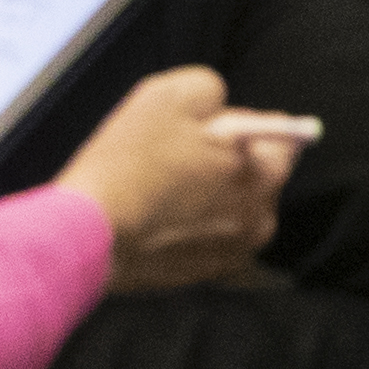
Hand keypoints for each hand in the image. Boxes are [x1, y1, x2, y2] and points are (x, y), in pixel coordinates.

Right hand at [61, 66, 295, 289]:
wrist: (86, 235)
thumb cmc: (129, 164)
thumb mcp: (172, 94)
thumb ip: (213, 91)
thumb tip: (221, 106)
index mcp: (268, 171)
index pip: (282, 133)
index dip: (240, 122)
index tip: (206, 126)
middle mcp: (262, 218)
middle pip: (255, 172)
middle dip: (224, 160)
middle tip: (173, 156)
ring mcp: (233, 254)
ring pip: (228, 207)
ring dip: (204, 195)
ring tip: (156, 189)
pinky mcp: (202, 278)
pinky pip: (204, 237)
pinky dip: (186, 226)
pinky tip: (152, 217)